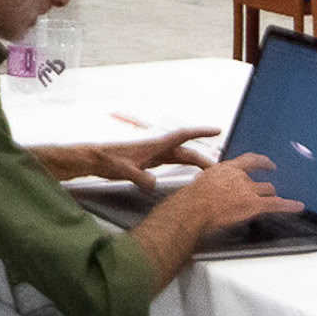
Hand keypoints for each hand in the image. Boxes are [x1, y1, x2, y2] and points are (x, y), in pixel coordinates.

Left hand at [92, 127, 218, 189]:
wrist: (96, 159)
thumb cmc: (109, 161)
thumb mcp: (123, 170)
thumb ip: (138, 177)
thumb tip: (152, 185)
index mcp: (155, 146)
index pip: (182, 136)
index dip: (200, 132)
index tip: (216, 130)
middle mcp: (158, 148)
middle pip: (186, 150)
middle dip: (204, 157)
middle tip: (220, 167)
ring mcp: (154, 154)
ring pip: (181, 156)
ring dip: (196, 161)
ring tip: (210, 171)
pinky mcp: (150, 161)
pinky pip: (173, 161)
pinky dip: (185, 165)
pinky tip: (189, 172)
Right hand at [176, 153, 303, 231]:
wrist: (195, 207)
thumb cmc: (194, 196)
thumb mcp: (203, 180)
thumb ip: (213, 180)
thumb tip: (211, 184)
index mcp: (229, 168)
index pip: (250, 160)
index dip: (262, 161)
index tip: (268, 162)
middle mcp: (241, 177)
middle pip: (259, 180)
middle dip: (264, 187)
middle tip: (269, 189)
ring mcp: (249, 190)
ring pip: (268, 190)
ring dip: (271, 195)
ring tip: (278, 200)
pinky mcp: (253, 204)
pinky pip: (276, 204)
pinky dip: (289, 205)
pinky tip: (298, 206)